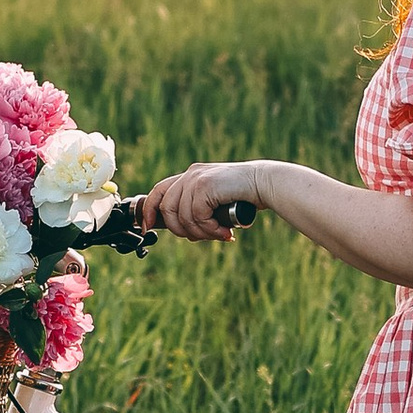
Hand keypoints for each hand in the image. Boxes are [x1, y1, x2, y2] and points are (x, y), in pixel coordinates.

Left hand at [140, 161, 265, 241]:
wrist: (265, 183)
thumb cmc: (244, 195)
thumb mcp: (215, 201)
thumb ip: (199, 209)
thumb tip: (186, 233)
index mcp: (190, 176)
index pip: (158, 192)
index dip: (149, 212)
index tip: (147, 229)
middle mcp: (190, 175)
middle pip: (167, 209)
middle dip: (181, 231)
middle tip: (203, 237)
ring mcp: (196, 179)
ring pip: (183, 217)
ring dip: (201, 233)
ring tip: (219, 235)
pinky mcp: (204, 186)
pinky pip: (197, 217)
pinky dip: (211, 229)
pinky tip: (225, 231)